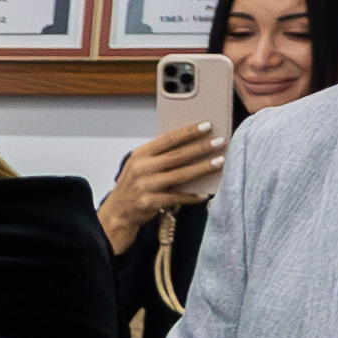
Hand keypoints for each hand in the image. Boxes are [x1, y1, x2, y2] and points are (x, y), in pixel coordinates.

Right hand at [98, 119, 222, 246]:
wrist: (117, 212)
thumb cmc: (133, 186)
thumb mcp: (140, 165)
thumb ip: (159, 155)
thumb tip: (191, 144)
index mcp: (140, 154)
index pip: (168, 138)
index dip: (188, 131)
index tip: (207, 125)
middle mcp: (142, 168)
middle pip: (177, 155)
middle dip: (201, 147)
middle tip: (220, 142)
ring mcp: (146, 186)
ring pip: (180, 175)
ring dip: (202, 168)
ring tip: (219, 161)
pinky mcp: (150, 202)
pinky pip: (177, 198)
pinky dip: (192, 196)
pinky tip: (205, 194)